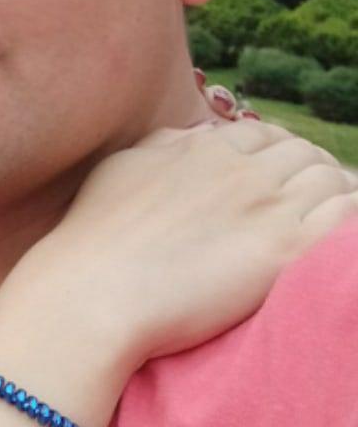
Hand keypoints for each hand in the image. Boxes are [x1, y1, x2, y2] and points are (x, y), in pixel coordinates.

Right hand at [10, 120, 355, 378]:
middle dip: (314, 171)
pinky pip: (344, 221)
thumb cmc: (96, 235)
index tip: (281, 174)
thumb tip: (195, 137)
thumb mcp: (123, 167)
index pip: (265, 135)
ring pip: (331, 183)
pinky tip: (340, 240)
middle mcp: (241, 170)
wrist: (94, 290)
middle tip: (313, 198)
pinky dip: (349, 219)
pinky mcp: (283, 253)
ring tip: (331, 218)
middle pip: (304, 156)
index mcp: (204, 149)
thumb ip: (165, 145)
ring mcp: (265, 209)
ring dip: (338, 194)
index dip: (280, 152)